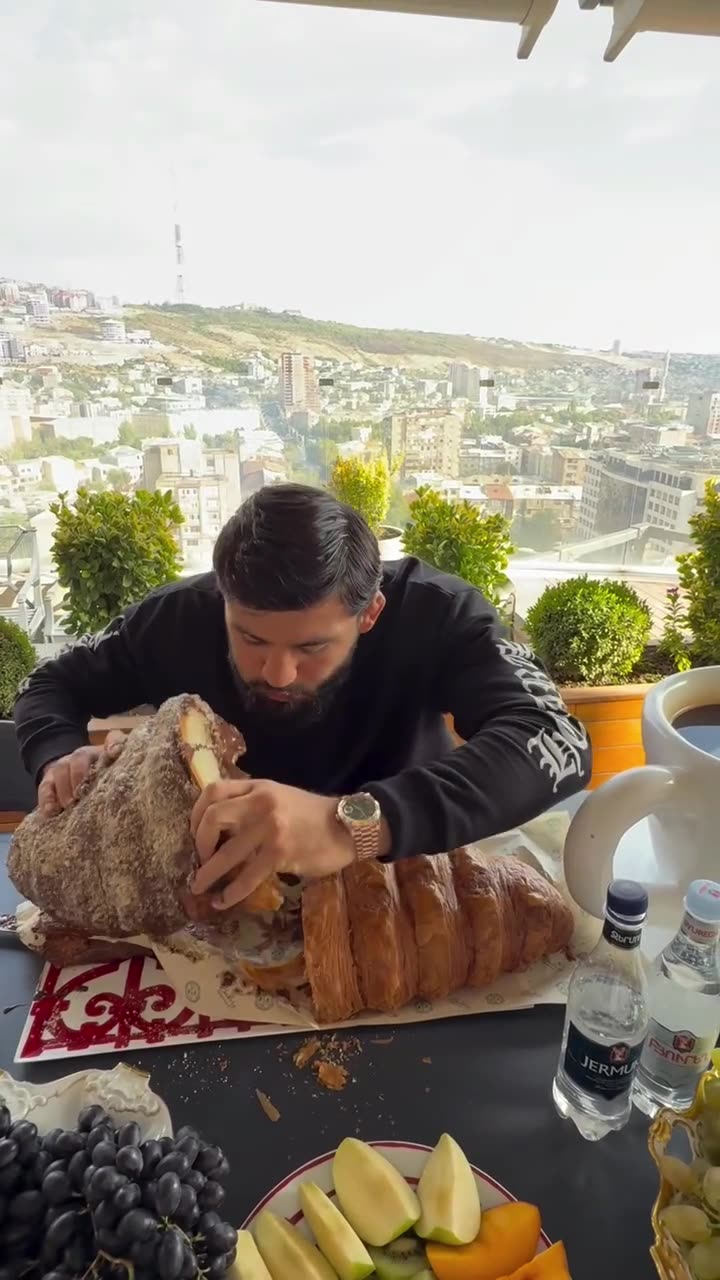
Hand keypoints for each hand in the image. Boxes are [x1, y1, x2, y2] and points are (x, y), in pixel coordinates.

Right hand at [38, 731, 126, 816]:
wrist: (74, 778)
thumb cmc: (103, 782)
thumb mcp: (115, 777)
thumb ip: (126, 779)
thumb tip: (136, 786)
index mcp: (106, 753)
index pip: (114, 739)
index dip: (114, 744)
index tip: (114, 753)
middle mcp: (85, 756)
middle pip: (80, 756)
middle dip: (79, 774)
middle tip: (81, 794)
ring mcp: (65, 766)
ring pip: (61, 769)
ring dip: (64, 789)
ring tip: (69, 805)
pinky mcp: (50, 780)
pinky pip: (45, 786)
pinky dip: (47, 798)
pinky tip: (51, 811)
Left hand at [190, 779, 355, 909]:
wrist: (347, 827)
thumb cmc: (311, 815)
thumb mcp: (279, 796)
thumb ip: (251, 804)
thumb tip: (217, 828)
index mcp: (258, 787)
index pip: (213, 790)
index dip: (196, 813)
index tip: (195, 833)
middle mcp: (261, 802)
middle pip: (213, 816)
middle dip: (199, 842)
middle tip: (199, 859)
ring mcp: (270, 827)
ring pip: (226, 852)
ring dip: (208, 873)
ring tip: (198, 887)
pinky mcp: (280, 853)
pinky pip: (247, 876)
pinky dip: (231, 892)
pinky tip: (223, 901)